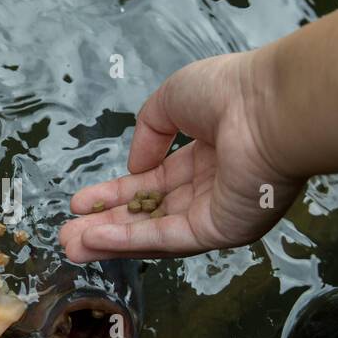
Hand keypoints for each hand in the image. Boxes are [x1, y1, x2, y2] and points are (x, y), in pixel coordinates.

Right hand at [60, 49, 302, 261]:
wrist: (270, 107)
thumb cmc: (229, 91)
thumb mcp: (172, 98)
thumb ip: (148, 132)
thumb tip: (135, 168)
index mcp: (209, 153)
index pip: (155, 181)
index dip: (117, 191)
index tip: (82, 201)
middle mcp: (214, 187)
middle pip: (150, 213)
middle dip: (107, 224)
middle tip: (67, 235)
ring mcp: (218, 212)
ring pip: (154, 231)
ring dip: (111, 240)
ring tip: (70, 245)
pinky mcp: (221, 231)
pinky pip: (168, 238)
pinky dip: (131, 241)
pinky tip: (97, 241)